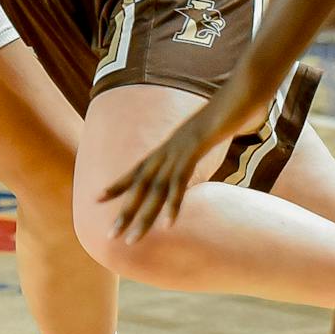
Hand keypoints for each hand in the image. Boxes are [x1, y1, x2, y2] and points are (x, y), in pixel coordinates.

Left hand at [100, 84, 269, 240]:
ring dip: (143, 216)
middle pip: (140, 185)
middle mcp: (167, 149)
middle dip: (124, 211)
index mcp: (167, 146)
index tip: (96, 199)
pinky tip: (168, 224)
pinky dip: (173, 204)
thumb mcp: (204, 133)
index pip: (136, 168)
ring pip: (155, 189)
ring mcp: (179, 150)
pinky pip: (180, 182)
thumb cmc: (224, 113)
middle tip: (110, 235)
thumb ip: (193, 147)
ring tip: (132, 240)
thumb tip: (190, 157)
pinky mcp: (194, 150)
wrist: (238, 94)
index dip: (117, 184)